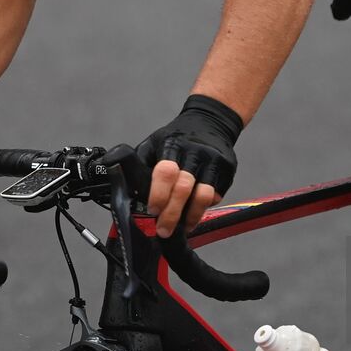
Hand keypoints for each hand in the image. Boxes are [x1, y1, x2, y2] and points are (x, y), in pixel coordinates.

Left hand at [137, 94, 242, 237]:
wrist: (212, 120)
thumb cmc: (178, 137)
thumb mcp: (154, 142)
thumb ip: (141, 164)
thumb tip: (123, 188)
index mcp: (173, 145)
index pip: (166, 171)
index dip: (159, 194)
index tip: (153, 210)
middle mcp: (195, 153)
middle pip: (184, 188)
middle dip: (172, 214)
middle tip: (163, 230)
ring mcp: (213, 161)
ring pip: (204, 196)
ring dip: (192, 216)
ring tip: (182, 228)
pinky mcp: (227, 170)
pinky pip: (216, 195)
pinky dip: (204, 208)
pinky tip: (195, 212)